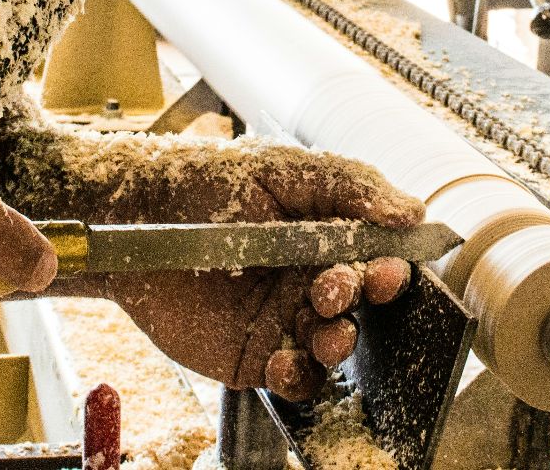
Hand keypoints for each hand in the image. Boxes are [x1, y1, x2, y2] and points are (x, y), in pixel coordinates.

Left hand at [73, 138, 423, 400]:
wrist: (137, 214)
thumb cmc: (210, 182)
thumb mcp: (284, 170)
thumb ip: (350, 187)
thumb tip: (412, 211)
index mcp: (326, 238)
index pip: (376, 259)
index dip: (390, 268)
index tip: (390, 268)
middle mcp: (310, 282)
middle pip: (359, 306)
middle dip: (360, 300)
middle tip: (337, 287)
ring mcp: (282, 321)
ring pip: (332, 347)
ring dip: (339, 343)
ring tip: (326, 331)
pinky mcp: (251, 355)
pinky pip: (292, 380)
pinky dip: (298, 379)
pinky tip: (284, 363)